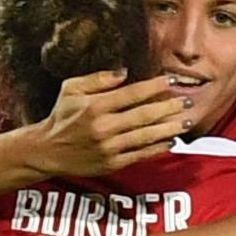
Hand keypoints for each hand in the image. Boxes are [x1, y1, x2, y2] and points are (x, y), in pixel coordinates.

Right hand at [13, 71, 190, 179]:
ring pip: (145, 136)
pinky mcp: (112, 163)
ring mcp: (109, 147)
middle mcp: (104, 127)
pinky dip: (157, 149)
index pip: (131, 94)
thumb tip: (124, 73)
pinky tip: (171, 142)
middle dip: (168, 108)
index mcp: (95, 106)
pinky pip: (140, 155)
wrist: (48, 151)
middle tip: (187, 101)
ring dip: (169, 129)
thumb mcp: (71, 89)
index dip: (153, 87)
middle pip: (143, 115)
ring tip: (186, 121)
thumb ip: (97, 79)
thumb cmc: (62, 116)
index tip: (170, 81)